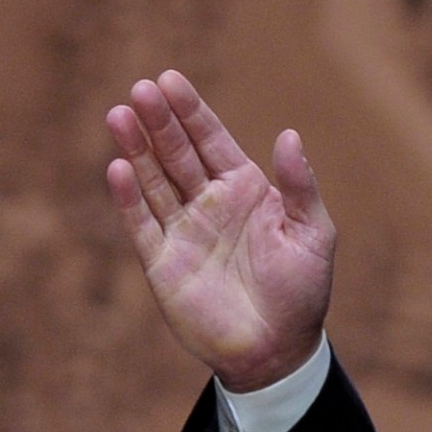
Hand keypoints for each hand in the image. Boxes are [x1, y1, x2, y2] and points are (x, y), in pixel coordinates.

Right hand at [105, 71, 334, 392]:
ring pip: (154, 181)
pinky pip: (142, 224)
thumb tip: (289, 135)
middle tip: (141, 89)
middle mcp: (210, 204)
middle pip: (177, 153)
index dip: (191, 111)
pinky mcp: (162, 263)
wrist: (277, 351)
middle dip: (159, 121)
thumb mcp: (313, 235)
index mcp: (247, 190)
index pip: (212, 141)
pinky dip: (129, 198)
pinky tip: (118, 168)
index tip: (170, 80)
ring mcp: (184, 231)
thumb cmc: (302, 292)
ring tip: (120, 115)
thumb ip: (300, 187)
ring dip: (136, 149)